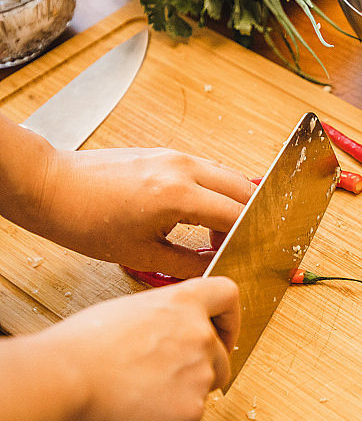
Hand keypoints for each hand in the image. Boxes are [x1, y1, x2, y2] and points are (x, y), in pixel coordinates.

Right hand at [33, 277, 239, 420]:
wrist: (60, 386)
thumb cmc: (76, 351)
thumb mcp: (123, 315)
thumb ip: (157, 324)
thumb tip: (160, 341)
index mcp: (182, 304)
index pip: (227, 296)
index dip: (228, 317)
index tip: (222, 332)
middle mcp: (199, 335)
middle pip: (220, 355)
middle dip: (199, 370)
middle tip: (163, 381)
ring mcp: (200, 375)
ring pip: (203, 391)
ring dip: (179, 398)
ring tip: (135, 399)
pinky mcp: (192, 413)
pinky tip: (134, 419)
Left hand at [34, 146, 253, 277]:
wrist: (52, 187)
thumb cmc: (85, 219)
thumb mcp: (141, 254)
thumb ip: (187, 263)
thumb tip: (212, 267)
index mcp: (178, 195)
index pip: (236, 213)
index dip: (249, 235)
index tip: (249, 250)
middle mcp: (182, 168)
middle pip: (242, 187)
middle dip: (248, 216)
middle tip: (235, 241)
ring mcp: (175, 156)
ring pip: (227, 175)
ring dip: (232, 202)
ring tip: (215, 231)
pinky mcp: (166, 154)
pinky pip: (207, 170)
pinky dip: (216, 190)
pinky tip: (199, 213)